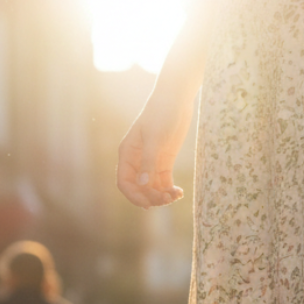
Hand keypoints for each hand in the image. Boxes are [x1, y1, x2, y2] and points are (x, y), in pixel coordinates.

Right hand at [117, 82, 194, 208]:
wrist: (176, 100)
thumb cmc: (161, 114)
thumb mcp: (155, 138)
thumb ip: (149, 161)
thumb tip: (144, 184)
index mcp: (127, 154)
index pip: (124, 182)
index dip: (134, 196)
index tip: (148, 204)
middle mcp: (137, 161)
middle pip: (139, 188)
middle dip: (151, 197)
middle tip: (167, 200)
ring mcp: (151, 162)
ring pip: (152, 187)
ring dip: (162, 195)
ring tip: (175, 196)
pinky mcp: (164, 161)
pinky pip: (164, 182)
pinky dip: (170, 190)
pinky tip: (179, 192)